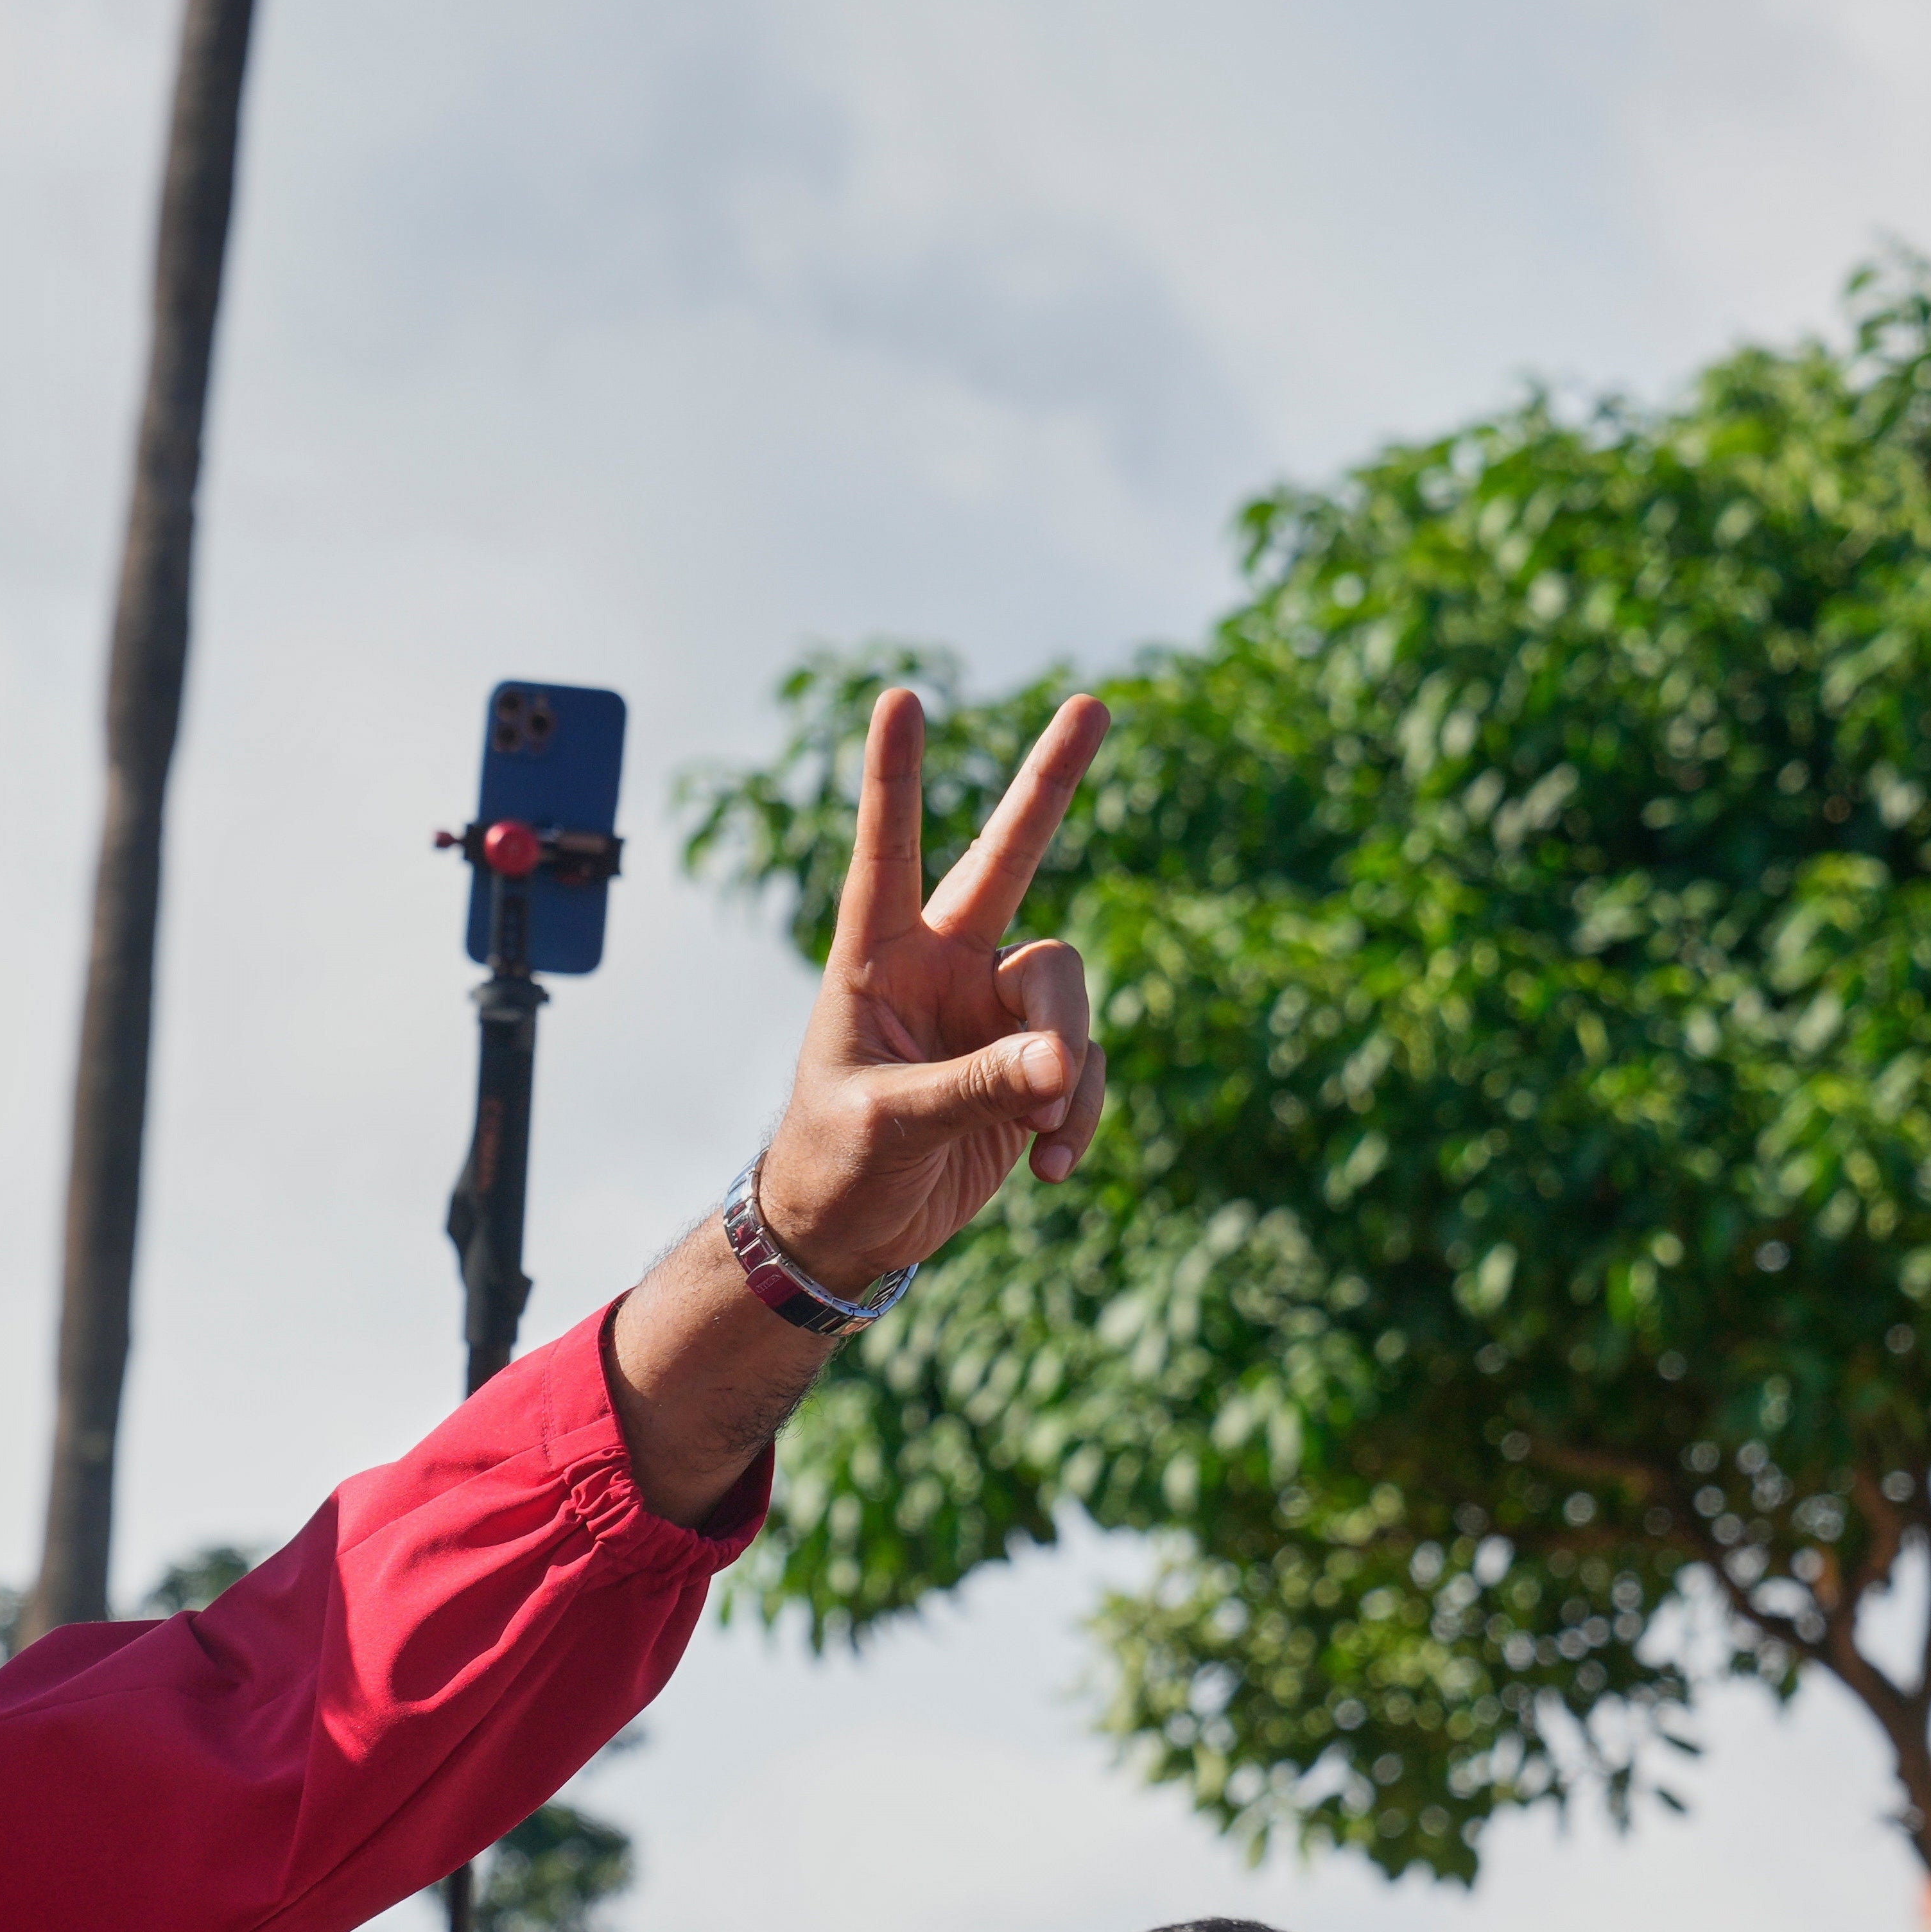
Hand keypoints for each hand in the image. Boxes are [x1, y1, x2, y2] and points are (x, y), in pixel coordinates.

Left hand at [748, 684, 1114, 1292]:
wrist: (849, 1234)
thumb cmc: (837, 1163)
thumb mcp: (892, 1124)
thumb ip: (977, 1088)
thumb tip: (1063, 1064)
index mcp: (876, 958)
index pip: (888, 851)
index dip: (894, 778)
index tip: (899, 697)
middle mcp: (942, 966)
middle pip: (1008, 859)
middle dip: (1049, 784)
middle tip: (1093, 703)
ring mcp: (992, 1012)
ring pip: (1065, 993)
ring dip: (1064, 1064)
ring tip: (1039, 1133)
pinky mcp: (1030, 1066)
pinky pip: (1082, 1068)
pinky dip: (1078, 1116)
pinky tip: (1051, 1168)